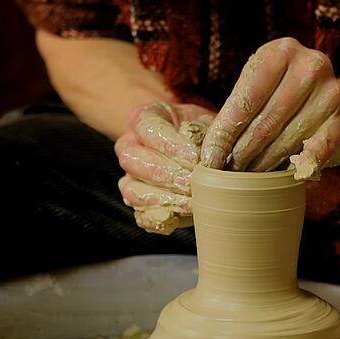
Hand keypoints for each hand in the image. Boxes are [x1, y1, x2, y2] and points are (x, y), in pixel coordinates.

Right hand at [115, 102, 214, 233]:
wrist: (204, 150)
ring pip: (131, 190)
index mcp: (145, 119)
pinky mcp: (140, 202)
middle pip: (132, 160)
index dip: (170, 145)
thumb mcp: (209, 122)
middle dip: (165, 174)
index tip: (195, 157)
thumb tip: (206, 157)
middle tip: (192, 183)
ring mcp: (131, 177)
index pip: (147, 129)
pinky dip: (159, 219)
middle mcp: (130, 146)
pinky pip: (140, 215)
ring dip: (162, 198)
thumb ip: (207, 134)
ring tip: (190, 203)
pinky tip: (179, 217)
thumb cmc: (205, 132)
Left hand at [200, 37, 339, 178]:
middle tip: (227, 175)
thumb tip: (198, 139)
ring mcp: (331, 91)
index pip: (244, 101)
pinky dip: (302, 165)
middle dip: (241, 154)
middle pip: (265, 122)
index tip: (209, 160)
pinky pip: (319, 148)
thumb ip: (236, 108)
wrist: (334, 96)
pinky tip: (287, 177)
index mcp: (280, 51)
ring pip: (287, 139)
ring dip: (264, 164)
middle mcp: (308, 66)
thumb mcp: (261, 87)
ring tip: (246, 179)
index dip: (224, 134)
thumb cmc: (283, 93)